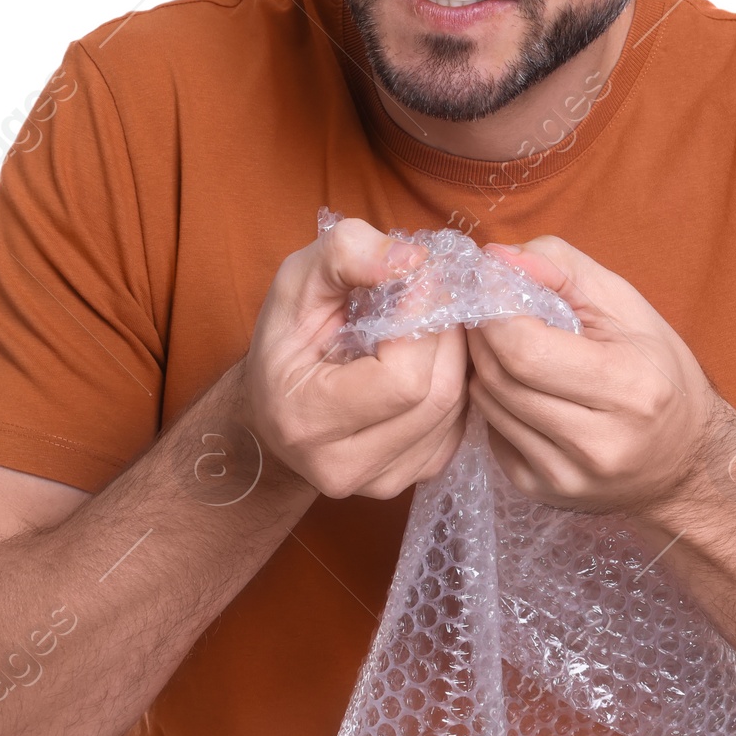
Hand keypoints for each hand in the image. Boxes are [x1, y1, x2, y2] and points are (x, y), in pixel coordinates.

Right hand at [239, 217, 468, 499]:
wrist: (276, 404)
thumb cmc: (286, 338)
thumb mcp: (297, 281)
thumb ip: (348, 255)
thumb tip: (414, 260)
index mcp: (307, 422)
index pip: (402, 378)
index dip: (422, 318)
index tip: (418, 276)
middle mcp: (344, 466)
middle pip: (439, 393)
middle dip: (447, 330)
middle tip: (436, 290)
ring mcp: (383, 480)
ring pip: (456, 407)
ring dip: (457, 352)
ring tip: (432, 318)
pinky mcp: (414, 476)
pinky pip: (460, 422)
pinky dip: (456, 378)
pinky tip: (431, 354)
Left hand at [463, 236, 719, 514]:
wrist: (685, 459)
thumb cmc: (657, 369)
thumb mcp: (625, 304)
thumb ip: (561, 268)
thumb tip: (495, 259)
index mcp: (629, 388)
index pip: (525, 349)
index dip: (495, 309)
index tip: (492, 284)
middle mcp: (599, 444)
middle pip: (499, 376)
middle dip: (483, 333)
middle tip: (489, 308)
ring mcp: (567, 475)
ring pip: (487, 404)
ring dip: (484, 364)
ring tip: (506, 343)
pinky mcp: (541, 491)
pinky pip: (491, 432)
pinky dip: (495, 400)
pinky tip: (519, 386)